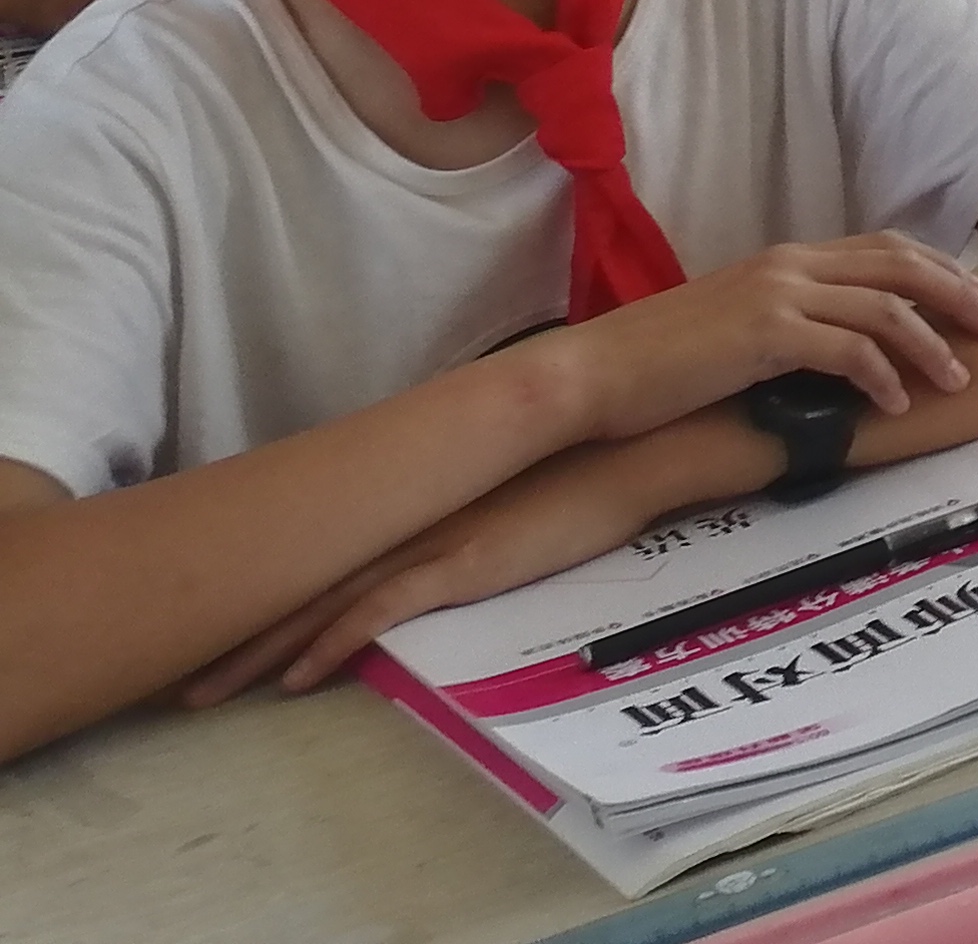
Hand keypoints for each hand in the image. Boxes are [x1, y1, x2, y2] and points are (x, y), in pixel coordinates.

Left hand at [185, 432, 719, 704]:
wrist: (636, 450)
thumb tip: (434, 535)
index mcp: (413, 501)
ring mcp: (430, 540)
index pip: (319, 548)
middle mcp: (406, 518)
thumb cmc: (587, 468)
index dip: (263, 586)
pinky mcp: (460, 564)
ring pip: (323, 601)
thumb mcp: (504, 491)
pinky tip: (295, 680)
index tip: (214, 619)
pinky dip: (331, 646)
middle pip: (302, 578)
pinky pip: (379, 613)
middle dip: (236, 629)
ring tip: (205, 690)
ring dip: (260, 650)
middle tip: (178, 673)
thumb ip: (459, 511)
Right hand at [550, 232, 977, 443]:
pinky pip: (847, 349)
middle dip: (957, 292)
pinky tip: (895, 403)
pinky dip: (881, 375)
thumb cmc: (658, 364)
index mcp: (785, 259)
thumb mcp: (734, 329)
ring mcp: (777, 295)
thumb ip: (786, 324)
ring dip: (931, 343)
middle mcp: (789, 265)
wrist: (593, 375)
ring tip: (959, 377)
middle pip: (900, 264)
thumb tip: (833, 349)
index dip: (936, 269)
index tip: (973, 297)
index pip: (882, 248)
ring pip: (884, 307)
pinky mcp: (764, 335)